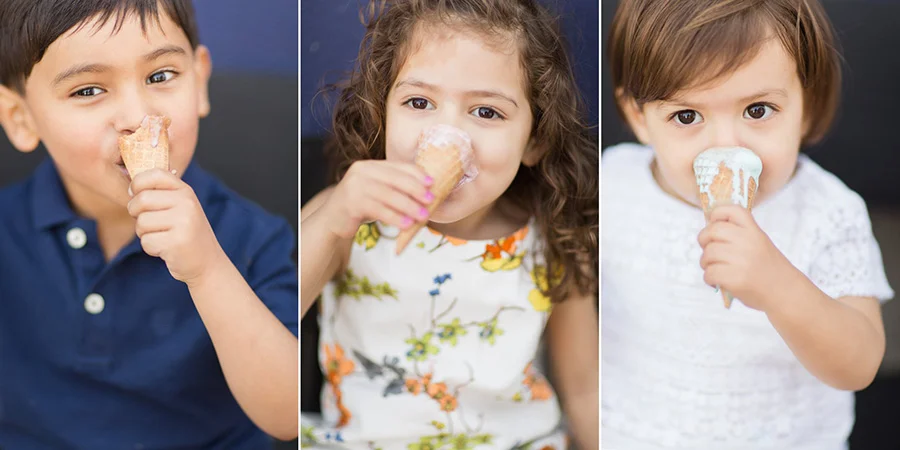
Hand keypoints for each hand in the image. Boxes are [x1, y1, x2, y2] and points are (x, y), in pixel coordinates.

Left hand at [127, 169, 225, 283]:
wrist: (207, 262)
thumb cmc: (186, 234)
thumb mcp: (180, 208)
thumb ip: (161, 195)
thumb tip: (131, 188)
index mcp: (186, 191)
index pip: (154, 174)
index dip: (137, 184)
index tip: (137, 195)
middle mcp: (187, 203)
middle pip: (141, 199)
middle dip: (136, 214)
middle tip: (149, 223)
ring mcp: (184, 222)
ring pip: (141, 222)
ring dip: (145, 234)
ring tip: (162, 237)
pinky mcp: (177, 242)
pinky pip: (146, 241)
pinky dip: (151, 249)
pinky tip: (166, 249)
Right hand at [322, 160, 433, 238]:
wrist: (332, 220)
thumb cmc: (361, 206)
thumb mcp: (378, 192)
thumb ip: (395, 188)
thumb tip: (427, 194)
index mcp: (370, 165)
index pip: (398, 166)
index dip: (417, 174)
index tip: (432, 184)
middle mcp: (361, 171)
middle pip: (395, 179)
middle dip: (416, 190)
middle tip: (431, 201)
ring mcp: (354, 186)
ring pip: (388, 195)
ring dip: (409, 206)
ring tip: (423, 216)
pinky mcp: (350, 203)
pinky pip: (378, 209)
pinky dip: (395, 217)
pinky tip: (406, 225)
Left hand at [697, 205, 798, 310]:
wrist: (786, 292)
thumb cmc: (768, 269)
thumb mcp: (760, 244)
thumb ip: (739, 236)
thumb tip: (708, 232)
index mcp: (754, 231)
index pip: (732, 210)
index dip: (717, 214)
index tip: (713, 223)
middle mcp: (748, 242)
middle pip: (712, 231)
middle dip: (703, 240)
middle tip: (708, 250)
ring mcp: (741, 260)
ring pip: (708, 254)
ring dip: (705, 263)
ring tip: (715, 269)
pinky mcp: (735, 278)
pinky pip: (709, 273)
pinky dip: (709, 279)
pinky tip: (717, 282)